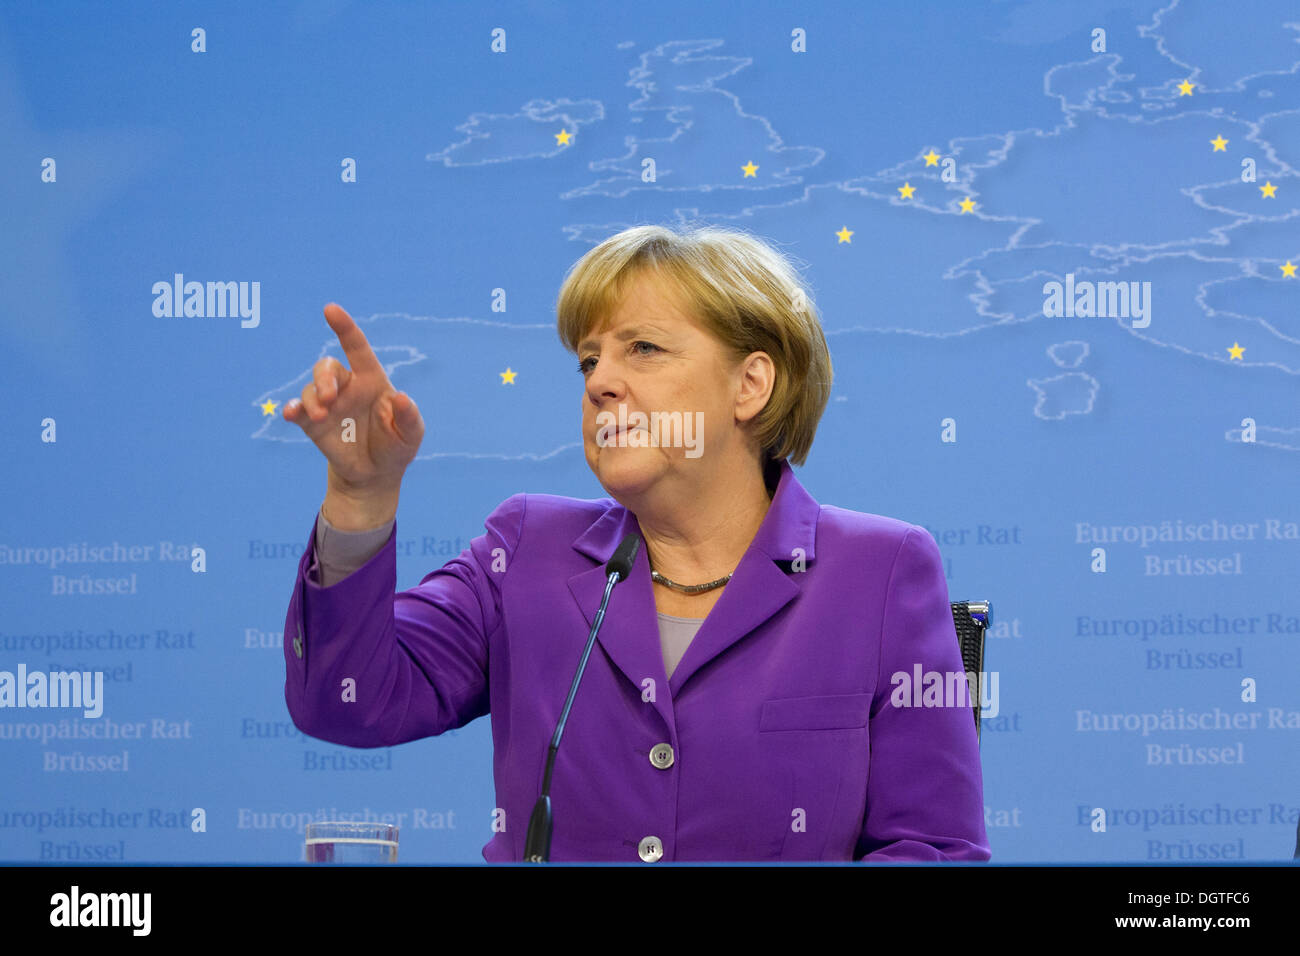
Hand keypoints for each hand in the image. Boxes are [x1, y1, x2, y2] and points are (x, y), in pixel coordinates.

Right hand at [284, 304, 424, 501]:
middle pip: (327, 368)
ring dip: (312, 399)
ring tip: (320, 416)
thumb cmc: (397, 446)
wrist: (375, 474)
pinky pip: (297, 409)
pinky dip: (291, 409)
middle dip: (324, 378)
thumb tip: (402, 397)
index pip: (357, 348)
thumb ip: (409, 417)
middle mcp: (347, 387)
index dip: (344, 328)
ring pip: (311, 389)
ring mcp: (327, 404)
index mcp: (372, 381)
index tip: (330, 309)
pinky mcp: (311, 423)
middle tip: (330, 398)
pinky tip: (290, 413)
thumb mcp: (411, 435)